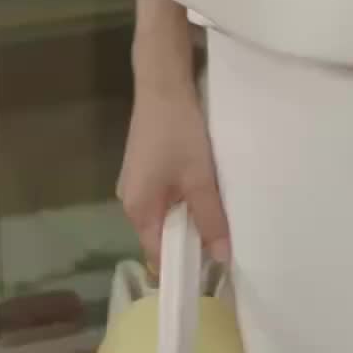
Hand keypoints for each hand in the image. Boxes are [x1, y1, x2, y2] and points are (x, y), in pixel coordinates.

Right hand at [117, 75, 229, 275]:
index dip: (183, 266)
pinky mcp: (144, 166)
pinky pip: (164, 195)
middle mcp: (130, 201)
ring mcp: (136, 182)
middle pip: (161, 235)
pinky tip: (201, 185)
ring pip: (164, 213)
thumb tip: (221, 259)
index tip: (211, 269)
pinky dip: (182, 196)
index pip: (158, 256)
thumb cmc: (178, 132)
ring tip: (214, 211)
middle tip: (221, 237)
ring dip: (187, 215)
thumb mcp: (199, 178)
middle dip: (188, 239)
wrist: (162, 83)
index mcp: (137, 210)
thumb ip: (210, 219)